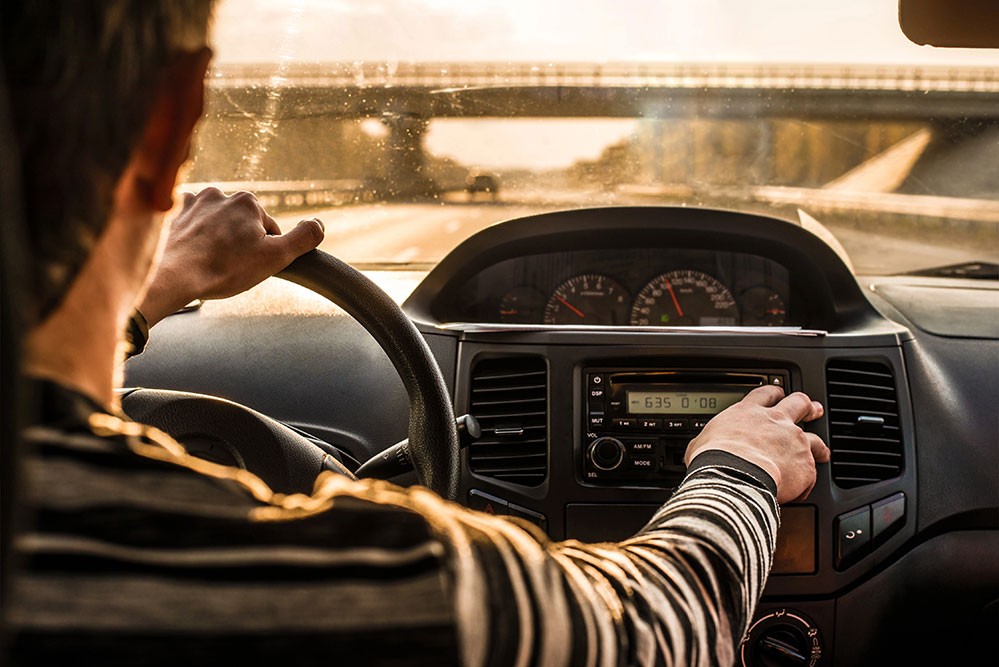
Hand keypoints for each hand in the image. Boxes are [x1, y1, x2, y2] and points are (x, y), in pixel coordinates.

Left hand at [138, 188, 323, 325]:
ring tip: (209, 262)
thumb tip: (319, 225)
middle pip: (241, 224)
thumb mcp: (275, 258)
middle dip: (239, 243)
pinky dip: (194, 235)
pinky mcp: (172, 213)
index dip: (264, 251)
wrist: (171, 275)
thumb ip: (303, 238)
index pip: (268, 229)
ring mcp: (193, 202)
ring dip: (217, 238)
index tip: (250, 265)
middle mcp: (220, 194)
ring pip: (217, 222)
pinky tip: (192, 253)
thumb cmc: (223, 269)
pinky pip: (192, 222)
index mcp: (248, 202)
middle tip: (229, 266)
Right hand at [684, 386, 829, 503]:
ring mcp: (795, 442)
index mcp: (748, 413)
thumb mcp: (702, 442)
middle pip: (798, 403)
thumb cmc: (714, 459)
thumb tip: (700, 449)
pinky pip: (812, 472)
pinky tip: (804, 486)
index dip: (774, 393)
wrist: (734, 476)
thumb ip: (709, 440)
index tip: (777, 394)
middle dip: (806, 405)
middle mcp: (776, 422)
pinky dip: (808, 480)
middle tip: (811, 408)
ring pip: (815, 438)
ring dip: (819, 445)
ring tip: (822, 451)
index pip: (765, 394)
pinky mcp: (806, 465)